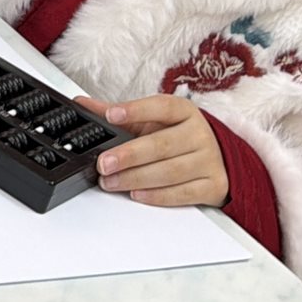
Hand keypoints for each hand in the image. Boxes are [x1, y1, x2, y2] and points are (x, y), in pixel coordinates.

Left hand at [77, 94, 227, 207]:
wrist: (219, 158)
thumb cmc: (179, 137)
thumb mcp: (152, 122)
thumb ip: (119, 114)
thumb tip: (83, 105)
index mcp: (183, 112)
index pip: (161, 107)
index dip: (135, 110)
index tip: (111, 115)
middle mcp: (198, 134)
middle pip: (162, 145)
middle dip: (129, 155)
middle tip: (103, 164)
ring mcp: (208, 160)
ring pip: (170, 172)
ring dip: (136, 178)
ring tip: (111, 182)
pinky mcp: (212, 185)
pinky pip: (184, 193)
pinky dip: (158, 196)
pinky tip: (137, 194)